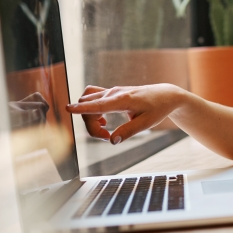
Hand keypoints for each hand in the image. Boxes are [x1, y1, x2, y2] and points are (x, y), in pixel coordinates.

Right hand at [66, 84, 184, 143]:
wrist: (165, 95)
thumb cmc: (157, 108)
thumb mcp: (147, 123)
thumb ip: (129, 131)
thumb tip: (112, 141)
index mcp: (123, 100)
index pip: (98, 104)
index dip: (82, 108)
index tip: (68, 109)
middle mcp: (113, 93)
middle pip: (88, 106)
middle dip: (91, 125)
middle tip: (107, 136)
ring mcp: (111, 91)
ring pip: (87, 101)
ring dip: (90, 117)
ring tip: (105, 128)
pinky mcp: (111, 93)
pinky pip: (92, 98)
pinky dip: (91, 110)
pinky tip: (104, 120)